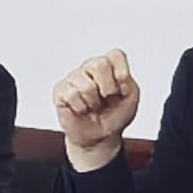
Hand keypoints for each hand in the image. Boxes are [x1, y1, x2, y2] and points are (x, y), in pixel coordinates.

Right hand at [53, 51, 141, 172]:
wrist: (100, 136)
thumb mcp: (131, 99)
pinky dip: (81, 108)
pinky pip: (72, 94)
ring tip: (93, 106)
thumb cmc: (114, 115)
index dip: (121, 75)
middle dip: (108, 89)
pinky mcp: (61, 90)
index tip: (121, 91)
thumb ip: (129, 83)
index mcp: (109, 65)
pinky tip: (82, 109)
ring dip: (93, 102)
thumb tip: (118, 76)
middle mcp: (90, 67)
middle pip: (100, 64)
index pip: (116, 55)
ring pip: (86, 85)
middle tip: (106, 99)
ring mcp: (74, 77)